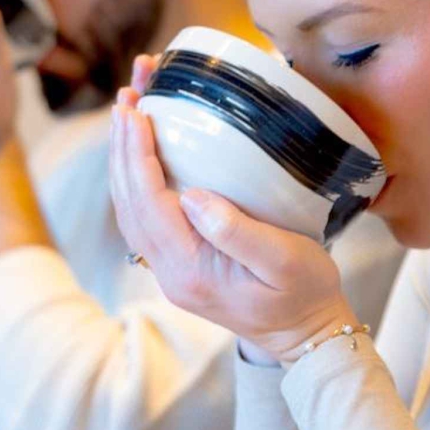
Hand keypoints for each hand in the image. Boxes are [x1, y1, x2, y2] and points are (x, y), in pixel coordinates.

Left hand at [109, 80, 357, 364]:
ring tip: (130, 108)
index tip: (136, 111)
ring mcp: (169, 268)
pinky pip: (143, 213)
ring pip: (130, 206)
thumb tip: (191, 196)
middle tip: (129, 93)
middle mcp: (169, 270)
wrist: (305, 336)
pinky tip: (143, 148)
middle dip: (123, 144)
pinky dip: (137, 175)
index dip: (137, 154)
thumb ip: (237, 232)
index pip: (149, 203)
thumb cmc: (305, 294)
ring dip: (124, 157)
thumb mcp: (287, 261)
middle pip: (129, 201)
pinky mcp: (177, 260)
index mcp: (190, 268)